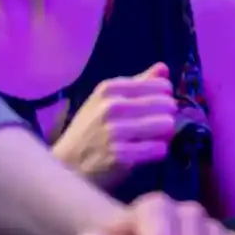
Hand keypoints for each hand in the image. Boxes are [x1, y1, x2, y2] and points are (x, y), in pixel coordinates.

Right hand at [51, 66, 179, 187]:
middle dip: (167, 117)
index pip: (162, 86)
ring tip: (152, 139)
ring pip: (167, 125)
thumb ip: (137, 84)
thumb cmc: (90, 130)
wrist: (66, 166)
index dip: (164, 99)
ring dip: (165, 135)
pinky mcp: (121, 156)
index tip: (156, 109)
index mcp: (110, 88)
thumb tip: (164, 68)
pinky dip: (158, 151)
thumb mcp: (106, 101)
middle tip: (156, 127)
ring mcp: (116, 131)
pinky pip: (159, 149)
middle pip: (167, 105)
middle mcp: (112, 106)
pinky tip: (148, 153)